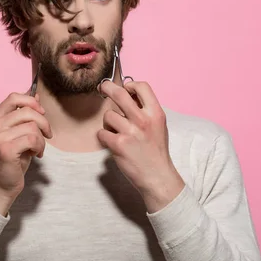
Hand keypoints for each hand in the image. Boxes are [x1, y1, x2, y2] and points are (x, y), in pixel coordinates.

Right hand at [0, 93, 52, 215]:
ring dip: (41, 139)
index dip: (31, 102)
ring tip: (37, 148)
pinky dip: (40, 146)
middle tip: (47, 135)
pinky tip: (36, 154)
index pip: (14, 97)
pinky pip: (33, 139)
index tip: (41, 113)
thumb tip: (36, 94)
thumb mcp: (18, 133)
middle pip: (27, 111)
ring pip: (33, 126)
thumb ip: (24, 114)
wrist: (1, 184)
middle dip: (44, 123)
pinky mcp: (6, 149)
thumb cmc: (11, 158)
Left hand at [97, 81, 184, 212]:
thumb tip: (129, 93)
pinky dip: (104, 137)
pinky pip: (102, 133)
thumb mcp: (158, 126)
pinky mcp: (118, 144)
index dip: (130, 84)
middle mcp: (143, 120)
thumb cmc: (156, 150)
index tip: (125, 88)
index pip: (142, 86)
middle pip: (119, 94)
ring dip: (108, 122)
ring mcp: (130, 132)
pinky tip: (112, 143)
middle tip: (103, 87)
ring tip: (116, 131)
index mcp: (156, 113)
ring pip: (108, 115)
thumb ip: (146, 110)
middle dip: (107, 87)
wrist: (157, 176)